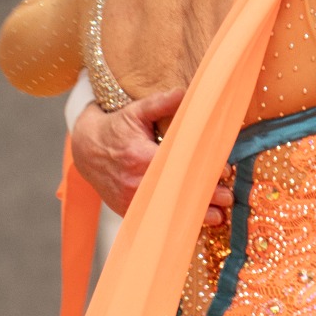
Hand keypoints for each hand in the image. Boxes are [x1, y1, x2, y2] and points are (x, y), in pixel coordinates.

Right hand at [70, 89, 233, 224]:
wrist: (86, 150)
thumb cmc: (115, 129)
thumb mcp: (134, 112)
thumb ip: (159, 103)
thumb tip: (184, 92)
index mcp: (139, 157)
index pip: (177, 166)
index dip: (201, 171)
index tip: (224, 172)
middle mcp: (135, 182)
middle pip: (176, 193)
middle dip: (204, 197)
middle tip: (229, 198)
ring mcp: (131, 200)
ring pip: (167, 211)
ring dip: (194, 215)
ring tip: (218, 217)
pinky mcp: (128, 210)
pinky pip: (154, 219)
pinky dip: (175, 222)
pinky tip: (196, 223)